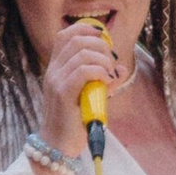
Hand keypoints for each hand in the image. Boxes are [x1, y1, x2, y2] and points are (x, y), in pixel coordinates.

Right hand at [39, 13, 120, 168]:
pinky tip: (106, 81)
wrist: (59, 145)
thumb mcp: (92, 95)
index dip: (88, 30)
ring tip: (109, 74)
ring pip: (82, 53)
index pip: (66, 34)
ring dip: (103, 60)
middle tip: (111, 63)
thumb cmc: (75, 120)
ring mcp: (56, 80)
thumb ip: (104, 80)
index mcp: (56, 67)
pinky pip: (83, 70)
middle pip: (77, 39)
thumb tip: (122, 69)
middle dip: (101, 46)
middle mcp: (53, 70)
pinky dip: (100, 71)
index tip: (105, 40)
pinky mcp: (62, 93)